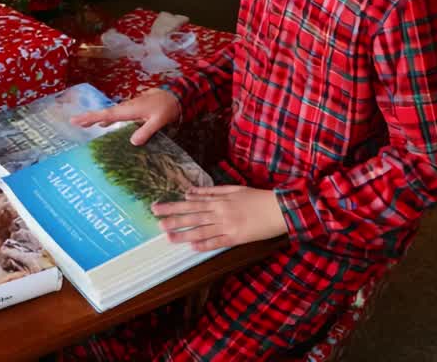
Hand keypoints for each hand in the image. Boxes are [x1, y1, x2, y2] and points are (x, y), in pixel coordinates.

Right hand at [70, 87, 179, 145]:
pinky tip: (103, 124)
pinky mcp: (131, 110)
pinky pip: (115, 115)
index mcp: (129, 110)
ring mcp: (128, 108)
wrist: (173, 96)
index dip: (91, 118)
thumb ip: (146, 131)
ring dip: (95, 118)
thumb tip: (132, 142)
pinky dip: (106, 119)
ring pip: (108, 114)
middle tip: (73, 122)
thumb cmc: (166, 108)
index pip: (106, 115)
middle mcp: (125, 108)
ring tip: (82, 123)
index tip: (77, 120)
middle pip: (103, 113)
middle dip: (88, 117)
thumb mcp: (158, 121)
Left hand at [152, 186, 287, 251]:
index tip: (157, 207)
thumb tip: (189, 192)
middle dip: (173, 218)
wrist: (279, 209)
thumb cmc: (256, 197)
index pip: (190, 203)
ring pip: (201, 230)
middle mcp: (220, 212)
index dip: (173, 205)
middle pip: (192, 216)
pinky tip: (192, 248)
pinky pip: (217, 242)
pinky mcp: (236, 238)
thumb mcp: (233, 189)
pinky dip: (205, 245)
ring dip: (184, 234)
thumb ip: (210, 191)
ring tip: (168, 237)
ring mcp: (227, 226)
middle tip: (156, 221)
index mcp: (219, 200)